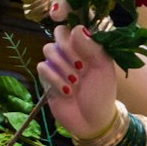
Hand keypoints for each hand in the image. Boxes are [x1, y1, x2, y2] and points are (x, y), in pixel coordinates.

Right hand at [38, 24, 116, 140]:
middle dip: (69, 50)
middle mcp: (72, 51)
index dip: (75, 33)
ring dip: (63, 67)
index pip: (74, 24)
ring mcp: (58, 64)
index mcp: (87, 46)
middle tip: (81, 67)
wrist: (92, 121)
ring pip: (49, 49)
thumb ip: (93, 46)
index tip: (82, 46)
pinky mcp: (47, 78)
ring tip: (76, 82)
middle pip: (58, 33)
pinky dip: (55, 79)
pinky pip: (42, 66)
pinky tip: (67, 91)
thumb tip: (77, 28)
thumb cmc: (102, 94)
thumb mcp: (104, 68)